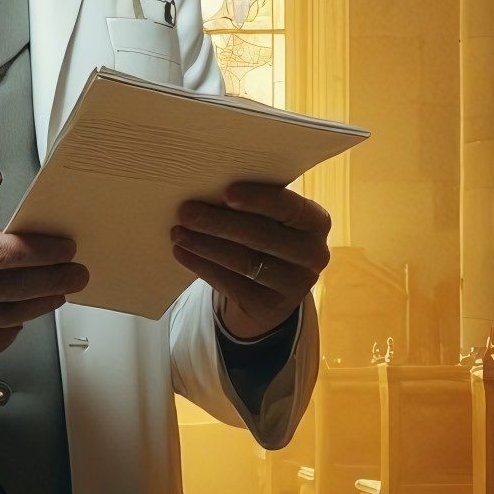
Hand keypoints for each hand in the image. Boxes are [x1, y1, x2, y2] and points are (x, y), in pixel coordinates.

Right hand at [0, 213, 87, 368]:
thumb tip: (16, 242)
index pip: (2, 251)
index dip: (41, 251)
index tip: (63, 249)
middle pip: (11, 286)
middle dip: (52, 279)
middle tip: (75, 273)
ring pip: (4, 317)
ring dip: (38, 305)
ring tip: (56, 294)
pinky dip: (9, 331)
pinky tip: (19, 319)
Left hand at [172, 182, 330, 340]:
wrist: (272, 286)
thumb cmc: (266, 232)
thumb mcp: (271, 217)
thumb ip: (252, 204)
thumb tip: (205, 186)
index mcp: (316, 222)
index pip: (289, 206)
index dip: (258, 199)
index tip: (226, 192)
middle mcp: (314, 254)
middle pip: (262, 236)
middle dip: (219, 223)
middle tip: (185, 211)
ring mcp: (295, 285)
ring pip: (245, 262)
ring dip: (205, 245)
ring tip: (177, 233)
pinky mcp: (271, 307)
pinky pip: (232, 284)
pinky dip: (202, 267)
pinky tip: (182, 253)